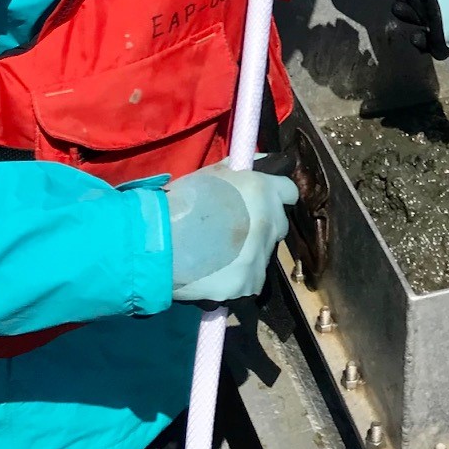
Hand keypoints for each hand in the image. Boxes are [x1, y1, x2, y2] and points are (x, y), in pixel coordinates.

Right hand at [166, 163, 298, 303]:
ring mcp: (259, 255)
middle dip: (263, 227)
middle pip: (279, 225)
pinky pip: (250, 282)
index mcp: (263, 190)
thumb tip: (261, 165)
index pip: (289, 192)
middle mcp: (268, 222)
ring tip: (219, 257)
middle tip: (236, 231)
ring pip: (263, 256)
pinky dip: (238, 280)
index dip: (274, 196)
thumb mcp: (214, 173)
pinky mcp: (248, 283)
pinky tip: (216, 274)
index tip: (261, 203)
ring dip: (249, 255)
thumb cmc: (183, 200)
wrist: (159, 241)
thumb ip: (241, 172)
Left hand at [391, 0, 448, 88]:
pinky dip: (405, 2)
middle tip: (416, 37)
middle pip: (441, 38)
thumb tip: (443, 54)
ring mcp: (438, 1)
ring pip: (421, 23)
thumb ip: (443, 34)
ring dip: (412, 15)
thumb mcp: (443, 7)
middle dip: (425, 36)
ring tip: (410, 0)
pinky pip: (410, 9)